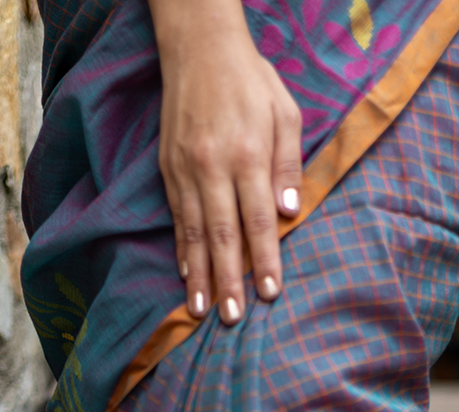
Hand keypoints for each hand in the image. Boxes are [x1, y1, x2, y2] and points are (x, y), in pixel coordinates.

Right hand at [148, 0, 302, 324]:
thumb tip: (291, 215)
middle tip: (233, 317)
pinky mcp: (168, 168)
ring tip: (201, 309)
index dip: (265, 258)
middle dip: (228, 280)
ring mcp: (186, 169)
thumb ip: (289, 166)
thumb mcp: (286, 114)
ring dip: (198, 274)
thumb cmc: (251, 81)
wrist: (199, 47)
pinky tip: (185, 274)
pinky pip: (177, 217)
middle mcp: (214, 166)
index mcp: (248, 154)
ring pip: (195, 232)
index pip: (259, 219)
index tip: (271, 292)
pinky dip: (182, 249)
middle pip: (223, 234)